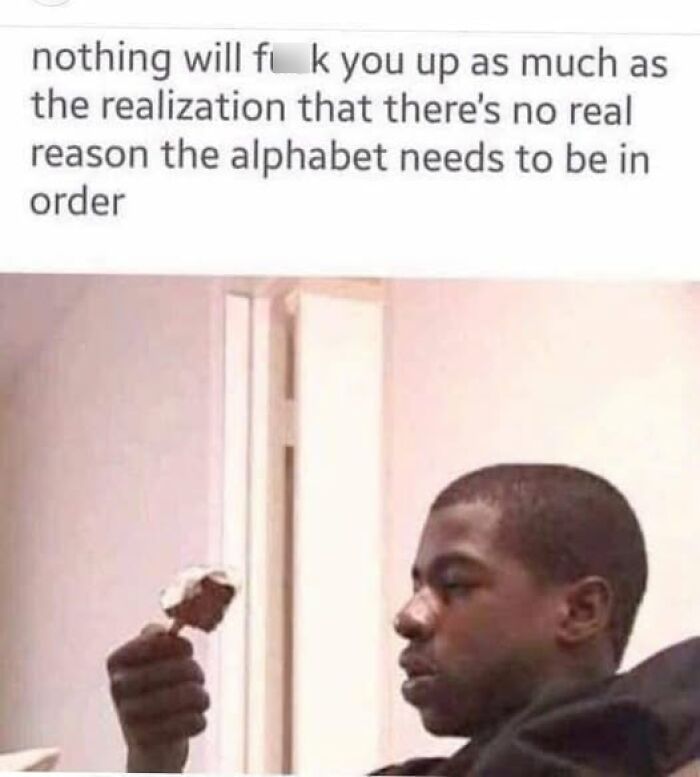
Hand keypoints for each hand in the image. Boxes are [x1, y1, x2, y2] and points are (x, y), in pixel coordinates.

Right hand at [107, 625, 208, 772]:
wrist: (149, 740)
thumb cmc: (156, 688)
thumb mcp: (152, 658)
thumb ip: (157, 636)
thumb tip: (169, 630)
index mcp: (117, 661)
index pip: (158, 641)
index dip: (180, 645)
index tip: (188, 650)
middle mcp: (118, 687)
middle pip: (179, 668)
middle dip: (196, 671)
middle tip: (199, 676)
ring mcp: (129, 715)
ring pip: (189, 695)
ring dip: (201, 696)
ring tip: (200, 699)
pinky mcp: (146, 741)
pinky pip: (191, 722)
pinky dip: (198, 719)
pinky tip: (195, 719)